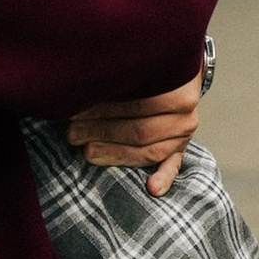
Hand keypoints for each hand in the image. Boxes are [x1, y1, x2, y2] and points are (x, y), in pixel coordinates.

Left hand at [67, 71, 203, 199]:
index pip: (138, 106)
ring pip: (149, 151)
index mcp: (179, 92)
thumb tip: (82, 88)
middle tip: (72, 132)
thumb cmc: (146, 72)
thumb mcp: (137, 69)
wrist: (174, 73)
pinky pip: (172, 166)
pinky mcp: (179, 150)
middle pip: (140, 131)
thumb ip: (118, 78)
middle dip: (102, 132)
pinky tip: (152, 188)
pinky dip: (163, 178)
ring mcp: (183, 136)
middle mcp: (185, 116)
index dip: (103, 112)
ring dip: (115, 153)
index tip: (75, 112)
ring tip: (87, 151)